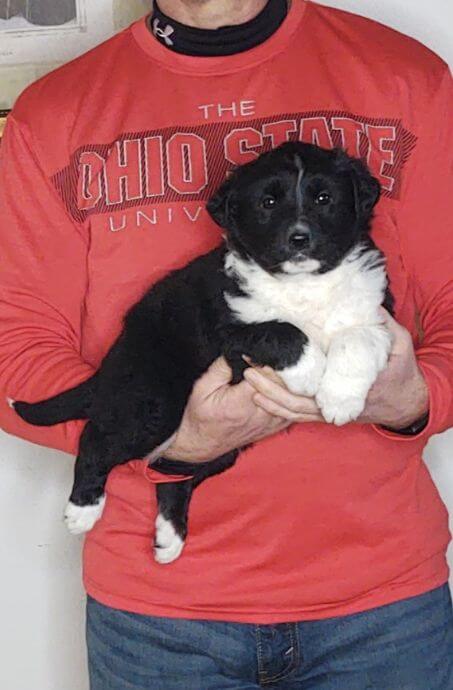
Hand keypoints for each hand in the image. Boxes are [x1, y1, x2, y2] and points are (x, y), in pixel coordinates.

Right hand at [163, 357, 289, 462]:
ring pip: (290, 398)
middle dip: (276, 369)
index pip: (265, 377)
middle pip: (281, 386)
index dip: (262, 362)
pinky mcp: (275, 427)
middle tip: (268, 359)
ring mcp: (270, 423)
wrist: (204, 442)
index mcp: (241, 404)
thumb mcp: (203, 387)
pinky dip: (289, 396)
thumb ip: (221, 367)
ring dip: (285, 382)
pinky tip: (281, 387)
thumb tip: (238, 351)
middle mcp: (259, 415)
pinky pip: (292, 409)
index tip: (254, 355)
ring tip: (276, 371)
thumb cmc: (202, 415)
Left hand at [244, 310, 428, 428]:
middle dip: (272, 386)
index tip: (275, 357)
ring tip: (248, 379)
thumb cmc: (401, 371)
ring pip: (295, 411)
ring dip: (270, 397)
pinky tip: (260, 397)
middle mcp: (340, 402)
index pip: (320, 380)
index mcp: (356, 384)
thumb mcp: (399, 343)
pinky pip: (298, 416)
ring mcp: (332, 410)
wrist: (406, 401)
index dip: (295, 372)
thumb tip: (365, 301)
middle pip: (299, 400)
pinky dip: (278, 409)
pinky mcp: (327, 414)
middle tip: (249, 367)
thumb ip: (383, 323)